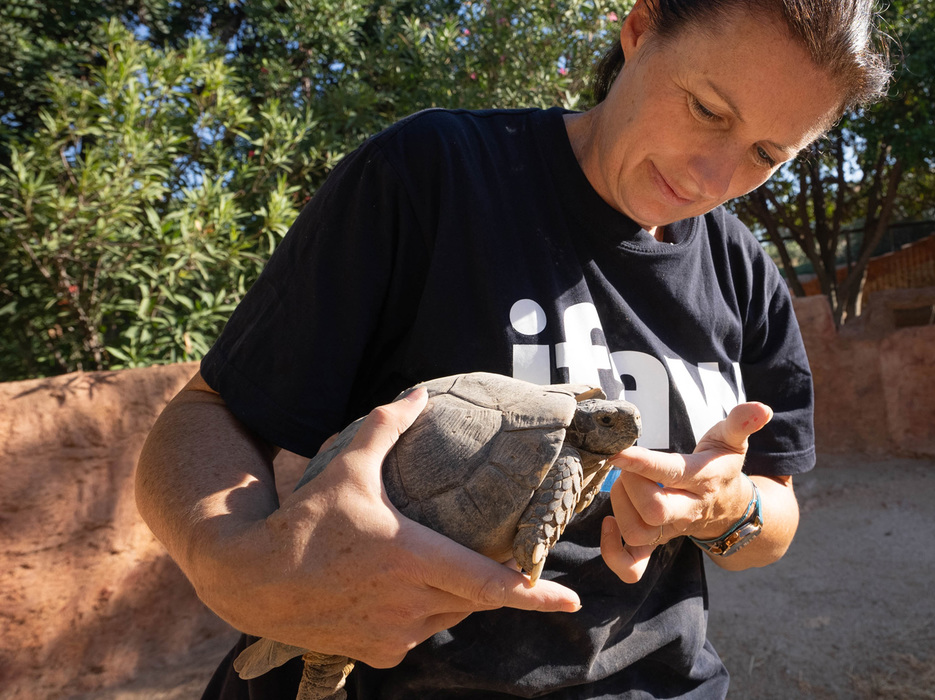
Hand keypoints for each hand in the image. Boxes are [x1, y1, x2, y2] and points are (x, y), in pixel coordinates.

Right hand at [214, 388, 580, 668]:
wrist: (251, 580)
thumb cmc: (305, 520)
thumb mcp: (348, 465)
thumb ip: (387, 425)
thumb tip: (418, 391)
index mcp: (416, 559)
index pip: (492, 585)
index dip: (537, 595)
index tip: (573, 602)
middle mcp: (412, 603)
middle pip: (477, 599)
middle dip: (492, 581)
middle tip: (504, 563)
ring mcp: (396, 633)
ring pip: (450, 616)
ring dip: (455, 595)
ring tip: (432, 565)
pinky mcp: (378, 652)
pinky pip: (420, 633)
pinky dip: (423, 613)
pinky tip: (399, 590)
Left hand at [599, 401, 772, 582]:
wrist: (730, 509)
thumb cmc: (721, 466)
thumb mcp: (732, 441)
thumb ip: (740, 422)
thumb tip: (761, 409)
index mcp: (702, 479)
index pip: (672, 473)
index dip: (643, 463)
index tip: (619, 452)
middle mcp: (687, 510)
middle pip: (654, 510)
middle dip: (630, 484)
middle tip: (625, 465)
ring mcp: (671, 531)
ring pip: (638, 533)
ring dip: (620, 507)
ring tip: (624, 483)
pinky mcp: (656, 544)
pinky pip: (632, 565)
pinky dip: (613, 552)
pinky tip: (610, 523)